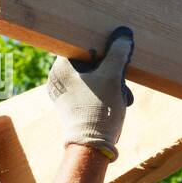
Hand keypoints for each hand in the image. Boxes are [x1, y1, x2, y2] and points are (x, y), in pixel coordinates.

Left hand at [47, 26, 134, 160]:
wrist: (92, 146)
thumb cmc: (98, 109)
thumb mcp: (112, 77)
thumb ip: (118, 53)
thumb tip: (124, 36)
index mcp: (60, 67)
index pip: (81, 45)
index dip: (100, 47)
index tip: (113, 51)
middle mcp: (57, 79)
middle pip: (88, 62)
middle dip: (109, 69)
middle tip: (122, 76)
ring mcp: (63, 94)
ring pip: (91, 77)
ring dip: (109, 82)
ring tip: (122, 94)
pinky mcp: (71, 106)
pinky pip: (89, 91)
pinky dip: (103, 92)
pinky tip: (116, 100)